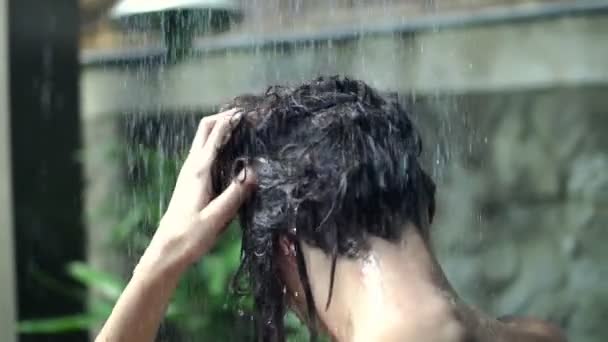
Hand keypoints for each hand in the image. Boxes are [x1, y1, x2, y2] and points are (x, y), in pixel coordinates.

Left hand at [140, 109, 254, 274]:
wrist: (165, 253)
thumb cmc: (189, 237)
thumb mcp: (216, 218)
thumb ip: (235, 194)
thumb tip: (255, 171)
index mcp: (198, 171)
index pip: (214, 134)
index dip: (231, 119)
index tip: (249, 112)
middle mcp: (192, 167)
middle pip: (205, 129)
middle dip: (224, 117)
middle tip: (246, 116)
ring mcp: (189, 173)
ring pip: (204, 140)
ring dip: (220, 129)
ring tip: (243, 129)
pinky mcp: (191, 182)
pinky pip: (205, 153)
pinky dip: (218, 144)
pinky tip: (232, 154)